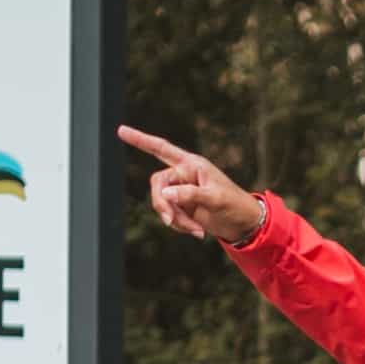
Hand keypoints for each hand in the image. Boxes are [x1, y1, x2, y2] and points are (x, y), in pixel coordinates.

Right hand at [120, 123, 264, 247]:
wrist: (244, 224)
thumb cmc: (235, 205)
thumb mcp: (215, 199)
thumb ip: (190, 195)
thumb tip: (165, 193)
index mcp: (192, 164)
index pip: (162, 149)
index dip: (141, 140)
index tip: (120, 131)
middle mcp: (184, 175)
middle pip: (157, 184)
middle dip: (162, 204)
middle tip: (171, 221)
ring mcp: (182, 192)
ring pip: (162, 203)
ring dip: (175, 220)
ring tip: (197, 232)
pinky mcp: (182, 207)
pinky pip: (170, 215)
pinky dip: (179, 226)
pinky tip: (198, 232)